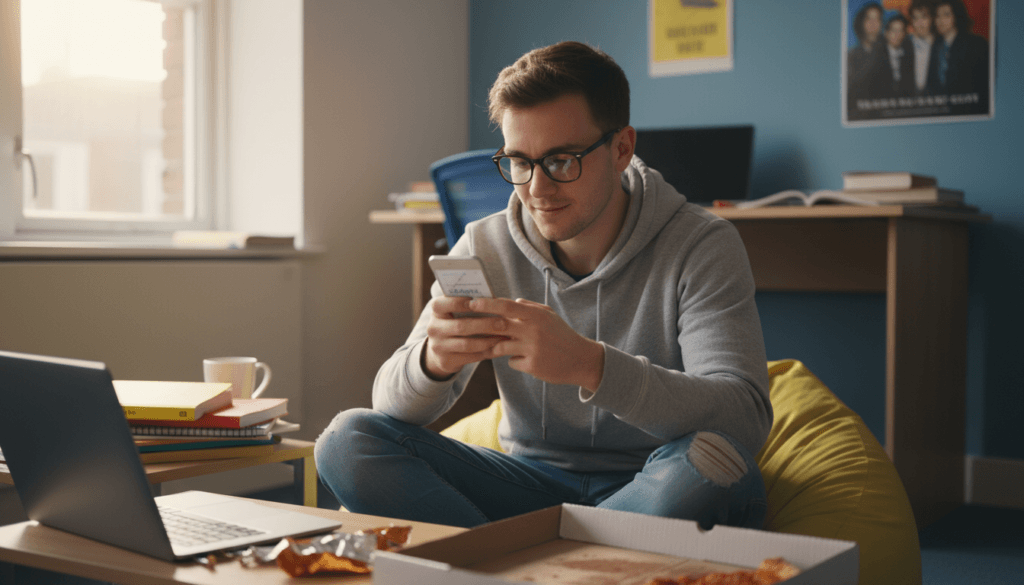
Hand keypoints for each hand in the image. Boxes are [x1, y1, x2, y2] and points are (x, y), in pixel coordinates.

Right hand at [422, 296, 508, 379]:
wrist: (440, 350)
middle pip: (461, 326)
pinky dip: (487, 352)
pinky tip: (499, 347)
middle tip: (504, 323)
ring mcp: (438, 347)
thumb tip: (492, 298)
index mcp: (436, 311)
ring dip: (489, 340)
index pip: (442, 304)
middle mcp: (434, 328)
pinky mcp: (446, 361)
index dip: (460, 302)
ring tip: (505, 336)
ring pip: (467, 344)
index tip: (481, 301)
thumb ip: (468, 303)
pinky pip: (471, 357)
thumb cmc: (455, 322)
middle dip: (485, 324)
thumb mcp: (454, 311)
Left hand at [468, 297, 604, 390]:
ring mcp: (532, 349)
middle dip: (479, 325)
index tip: (472, 303)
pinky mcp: (532, 366)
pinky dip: (514, 360)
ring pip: (501, 347)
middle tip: (466, 324)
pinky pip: (512, 362)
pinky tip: (526, 360)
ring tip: (500, 347)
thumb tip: (512, 300)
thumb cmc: (563, 335)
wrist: (581, 360)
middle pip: (498, 326)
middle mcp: (534, 331)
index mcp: (537, 316)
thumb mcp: (550, 316)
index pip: (507, 306)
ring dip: (497, 347)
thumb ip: (530, 307)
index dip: (488, 304)